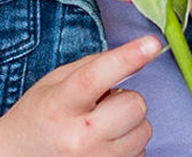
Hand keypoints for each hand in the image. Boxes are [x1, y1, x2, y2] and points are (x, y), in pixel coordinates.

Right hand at [0, 36, 162, 156]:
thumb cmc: (40, 116)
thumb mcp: (54, 83)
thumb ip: (94, 66)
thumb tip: (138, 55)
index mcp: (59, 105)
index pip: (94, 78)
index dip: (126, 58)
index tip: (152, 44)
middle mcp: (78, 138)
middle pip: (134, 105)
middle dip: (125, 99)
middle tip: (102, 104)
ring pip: (144, 129)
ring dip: (129, 124)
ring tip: (100, 126)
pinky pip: (142, 152)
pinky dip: (128, 145)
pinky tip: (103, 145)